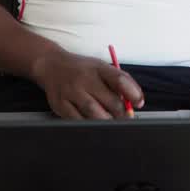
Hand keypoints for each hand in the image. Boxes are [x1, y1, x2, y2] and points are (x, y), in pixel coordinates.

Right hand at [30, 51, 144, 118]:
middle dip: (121, 114)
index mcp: (98, 68)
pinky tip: (93, 123)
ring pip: (94, 113)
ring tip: (111, 122)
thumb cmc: (81, 70)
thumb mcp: (101, 68)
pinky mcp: (60, 105)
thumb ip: (120, 81)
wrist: (51, 66)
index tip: (138, 103)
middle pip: (110, 101)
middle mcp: (84, 79)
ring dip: (107, 121)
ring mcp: (71, 92)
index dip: (132, 93)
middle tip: (125, 118)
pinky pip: (78, 120)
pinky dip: (89, 124)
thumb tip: (137, 101)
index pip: (119, 80)